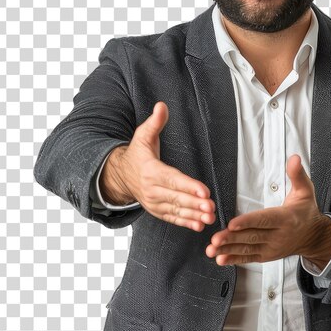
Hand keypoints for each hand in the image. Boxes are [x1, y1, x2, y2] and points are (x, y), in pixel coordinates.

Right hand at [100, 101, 215, 231]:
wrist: (120, 175)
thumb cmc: (137, 154)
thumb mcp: (142, 135)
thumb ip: (155, 122)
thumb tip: (162, 105)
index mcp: (150, 171)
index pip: (172, 179)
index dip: (188, 186)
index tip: (204, 191)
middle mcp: (152, 189)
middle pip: (176, 197)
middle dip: (194, 203)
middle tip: (211, 206)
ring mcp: (154, 202)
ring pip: (176, 210)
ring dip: (193, 215)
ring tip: (210, 217)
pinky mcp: (157, 210)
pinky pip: (172, 218)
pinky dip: (186, 223)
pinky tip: (200, 225)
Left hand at [206, 155, 330, 267]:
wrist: (313, 236)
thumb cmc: (306, 211)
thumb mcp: (305, 191)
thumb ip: (297, 174)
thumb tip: (294, 158)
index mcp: (286, 219)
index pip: (265, 220)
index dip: (248, 222)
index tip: (232, 223)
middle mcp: (278, 236)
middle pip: (252, 236)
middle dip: (232, 238)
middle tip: (215, 239)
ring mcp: (271, 248)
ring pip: (248, 249)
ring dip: (228, 250)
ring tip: (212, 250)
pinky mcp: (266, 255)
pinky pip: (249, 258)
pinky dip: (234, 259)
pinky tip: (220, 259)